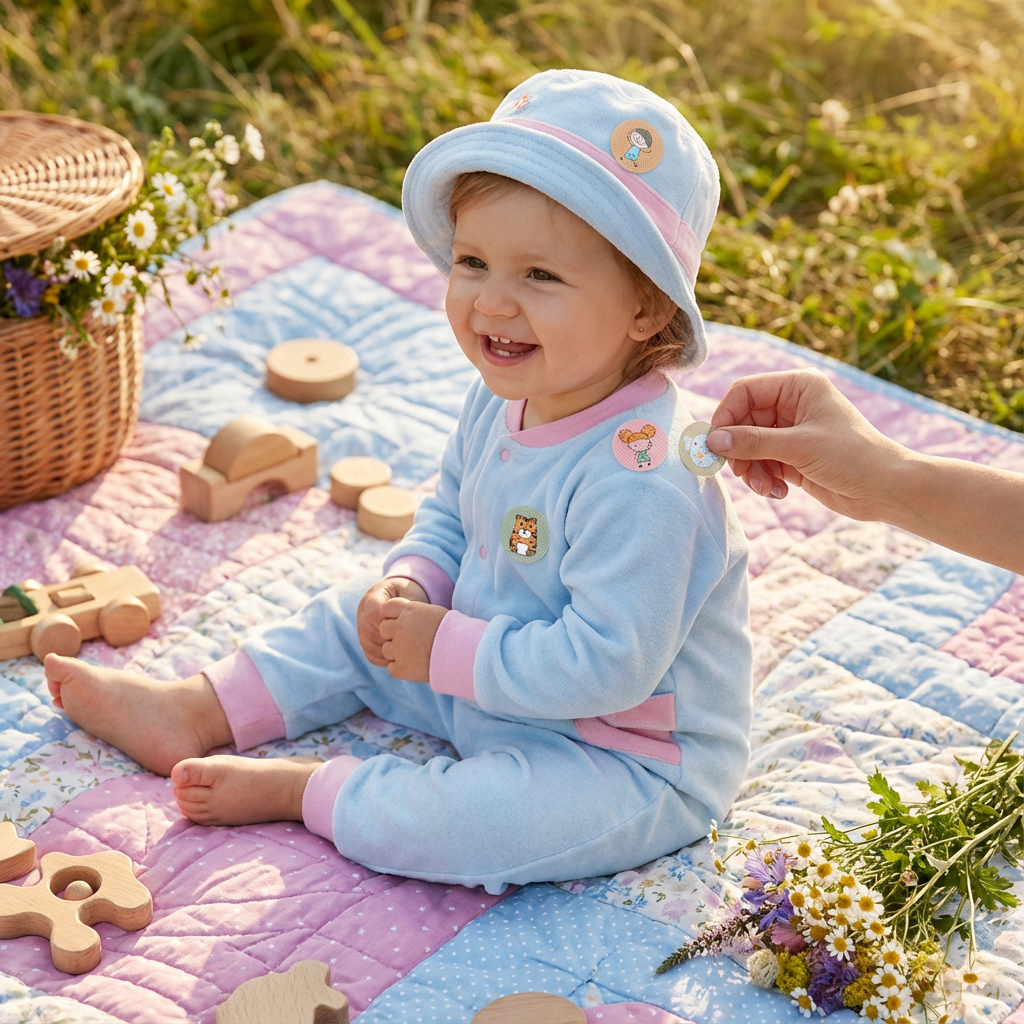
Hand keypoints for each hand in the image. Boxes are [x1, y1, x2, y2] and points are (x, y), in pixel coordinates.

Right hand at [357, 577, 428, 666]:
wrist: (405, 602)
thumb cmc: (410, 596)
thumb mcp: (410, 594)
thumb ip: (406, 606)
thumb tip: (406, 623)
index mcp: (373, 597)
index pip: (373, 612)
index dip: (388, 622)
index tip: (405, 626)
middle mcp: (363, 613)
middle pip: (369, 631)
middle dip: (388, 639)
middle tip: (407, 643)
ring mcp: (362, 629)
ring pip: (368, 645)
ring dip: (386, 651)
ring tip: (404, 652)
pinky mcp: (367, 643)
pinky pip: (371, 655)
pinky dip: (384, 660)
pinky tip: (399, 660)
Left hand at [378, 598, 447, 681]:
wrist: (463, 653)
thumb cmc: (453, 631)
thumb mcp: (434, 614)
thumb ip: (414, 614)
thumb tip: (403, 616)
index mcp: (409, 610)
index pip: (386, 608)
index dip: (394, 616)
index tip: (405, 622)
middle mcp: (399, 627)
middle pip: (384, 629)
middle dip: (394, 635)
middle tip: (412, 641)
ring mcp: (398, 649)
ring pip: (386, 650)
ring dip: (397, 653)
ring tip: (418, 654)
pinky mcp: (400, 668)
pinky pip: (392, 667)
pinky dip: (402, 668)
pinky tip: (418, 666)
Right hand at [707, 368, 904, 521]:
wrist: (886, 489)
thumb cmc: (852, 457)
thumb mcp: (798, 447)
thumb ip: (752, 442)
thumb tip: (712, 441)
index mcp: (797, 386)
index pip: (745, 392)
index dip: (726, 416)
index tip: (715, 444)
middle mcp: (792, 405)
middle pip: (742, 422)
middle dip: (739, 450)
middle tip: (739, 472)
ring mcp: (791, 432)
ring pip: (749, 446)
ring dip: (751, 469)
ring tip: (764, 486)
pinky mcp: (792, 457)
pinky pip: (762, 464)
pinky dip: (763, 479)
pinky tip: (779, 491)